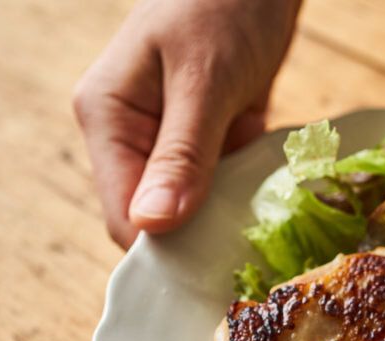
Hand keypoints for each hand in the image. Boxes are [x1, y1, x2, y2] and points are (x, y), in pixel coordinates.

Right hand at [73, 0, 299, 246]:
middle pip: (157, 219)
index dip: (164, 250)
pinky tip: (275, 196)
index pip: (123, 216)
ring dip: (229, 219)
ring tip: (269, 227)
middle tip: (252, 254)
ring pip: (193, 209)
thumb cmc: (224, 3)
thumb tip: (153, 227)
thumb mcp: (204, 79)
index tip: (214, 270)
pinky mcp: (208, 139)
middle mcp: (132, 135)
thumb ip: (181, 153)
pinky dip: (248, 194)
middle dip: (200, 238)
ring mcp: (170, 139)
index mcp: (108, 118)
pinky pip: (223, 186)